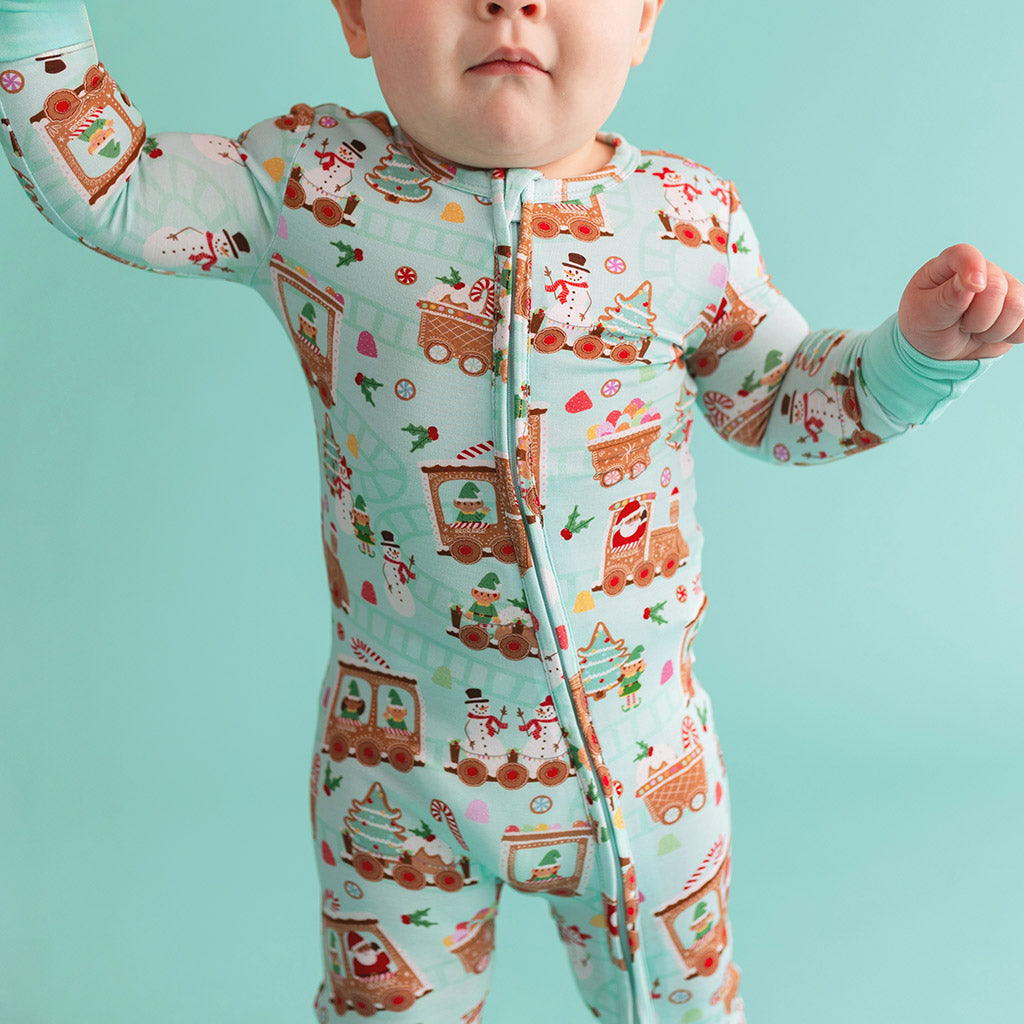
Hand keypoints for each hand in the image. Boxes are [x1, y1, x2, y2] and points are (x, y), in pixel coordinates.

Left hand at [898, 244, 1023, 359]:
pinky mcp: (1016, 308)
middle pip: (996, 288)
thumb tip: (970, 282)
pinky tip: (990, 335)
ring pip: (1017, 307)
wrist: (936, 349)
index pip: (964, 255)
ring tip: (973, 330)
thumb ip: (946, 298)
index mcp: (949, 265)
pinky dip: (1010, 336)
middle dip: (977, 318)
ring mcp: (1004, 287)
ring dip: (992, 330)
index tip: (974, 287)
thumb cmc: (925, 326)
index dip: (972, 267)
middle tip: (959, 324)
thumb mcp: (924, 314)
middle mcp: (982, 270)